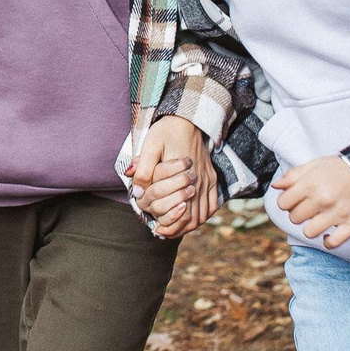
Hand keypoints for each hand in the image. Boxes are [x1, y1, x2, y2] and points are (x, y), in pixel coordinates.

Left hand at [132, 116, 219, 238]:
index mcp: (184, 175)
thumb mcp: (150, 146)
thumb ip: (143, 169)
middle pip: (193, 216)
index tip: (157, 229)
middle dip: (178, 228)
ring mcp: (208, 179)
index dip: (169, 224)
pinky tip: (192, 219)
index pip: (180, 210)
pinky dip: (204, 216)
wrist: (188, 117)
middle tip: (163, 233)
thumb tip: (136, 193)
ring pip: (203, 213)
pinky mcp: (212, 177)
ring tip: (174, 229)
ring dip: (190, 225)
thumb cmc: (166, 131)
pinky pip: (212, 204)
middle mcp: (199, 181)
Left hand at [273, 156, 349, 248]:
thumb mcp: (316, 164)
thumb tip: (276, 186)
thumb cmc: (341, 168)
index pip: (283, 204)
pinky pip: (333, 243)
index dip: (288, 203)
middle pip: (295, 218)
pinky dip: (329, 241)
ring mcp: (338, 214)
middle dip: (299, 214)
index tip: (296, 201)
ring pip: (309, 232)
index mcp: (310, 184)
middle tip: (310, 208)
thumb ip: (294, 175)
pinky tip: (330, 234)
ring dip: (312, 228)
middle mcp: (322, 200)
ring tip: (319, 220)